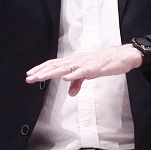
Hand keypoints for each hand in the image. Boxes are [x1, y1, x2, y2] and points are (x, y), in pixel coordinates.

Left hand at [25, 45, 141, 96]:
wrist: (121, 56)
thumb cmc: (104, 63)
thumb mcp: (88, 74)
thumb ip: (78, 82)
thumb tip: (70, 92)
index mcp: (74, 61)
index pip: (53, 64)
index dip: (41, 69)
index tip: (30, 74)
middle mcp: (76, 60)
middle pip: (55, 66)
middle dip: (41, 72)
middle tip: (29, 78)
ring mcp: (84, 63)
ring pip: (64, 68)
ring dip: (51, 73)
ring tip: (40, 77)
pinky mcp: (94, 68)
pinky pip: (82, 72)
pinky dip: (73, 75)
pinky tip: (65, 78)